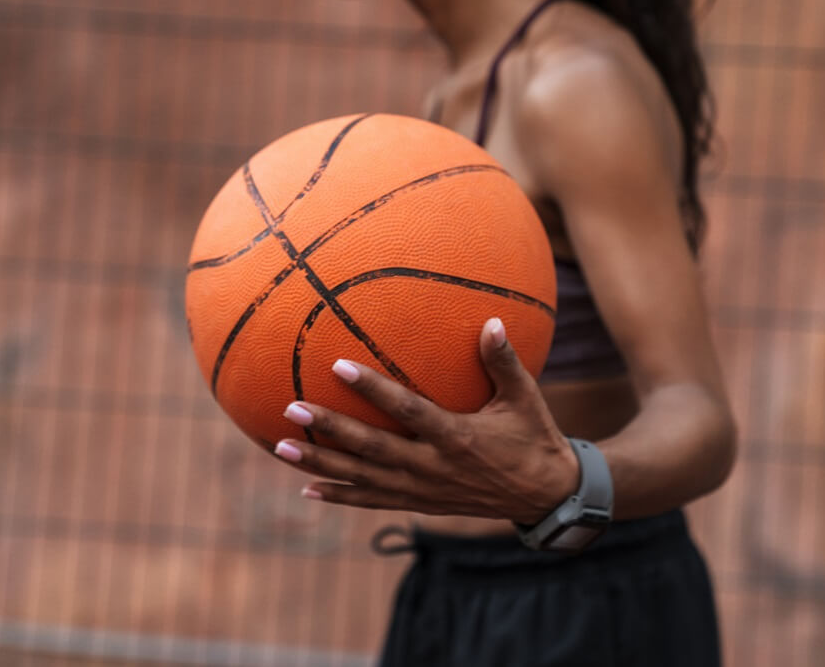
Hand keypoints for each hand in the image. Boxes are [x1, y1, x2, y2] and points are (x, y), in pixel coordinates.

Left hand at [272, 318, 580, 524]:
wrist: (544, 495)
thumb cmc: (533, 438)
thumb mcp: (526, 398)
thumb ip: (503, 360)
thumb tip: (491, 320)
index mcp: (456, 437)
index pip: (406, 410)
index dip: (371, 389)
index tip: (337, 366)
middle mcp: (432, 467)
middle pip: (371, 448)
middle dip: (329, 429)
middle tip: (290, 409)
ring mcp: (422, 491)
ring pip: (362, 478)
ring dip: (320, 464)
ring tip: (281, 448)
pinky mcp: (419, 504)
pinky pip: (372, 501)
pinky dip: (340, 496)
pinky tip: (307, 490)